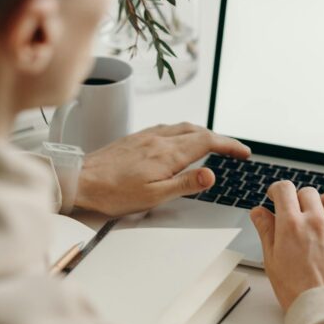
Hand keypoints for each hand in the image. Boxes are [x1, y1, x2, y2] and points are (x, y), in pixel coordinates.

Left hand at [74, 122, 250, 215]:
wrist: (80, 179)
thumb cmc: (113, 192)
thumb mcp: (153, 197)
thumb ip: (184, 184)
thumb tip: (211, 175)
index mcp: (168, 153)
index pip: (208, 141)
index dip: (229, 145)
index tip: (243, 152)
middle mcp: (159, 138)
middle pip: (198, 130)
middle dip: (220, 138)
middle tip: (233, 150)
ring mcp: (147, 135)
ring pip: (183, 127)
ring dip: (203, 133)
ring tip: (212, 144)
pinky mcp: (136, 137)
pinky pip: (167, 128)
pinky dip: (183, 132)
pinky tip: (179, 140)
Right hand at [250, 182, 323, 311]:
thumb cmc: (298, 293)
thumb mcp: (272, 263)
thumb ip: (266, 232)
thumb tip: (258, 213)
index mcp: (292, 226)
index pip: (284, 190)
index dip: (278, 189)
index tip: (276, 196)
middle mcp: (317, 222)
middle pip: (308, 192)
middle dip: (300, 198)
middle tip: (297, 210)